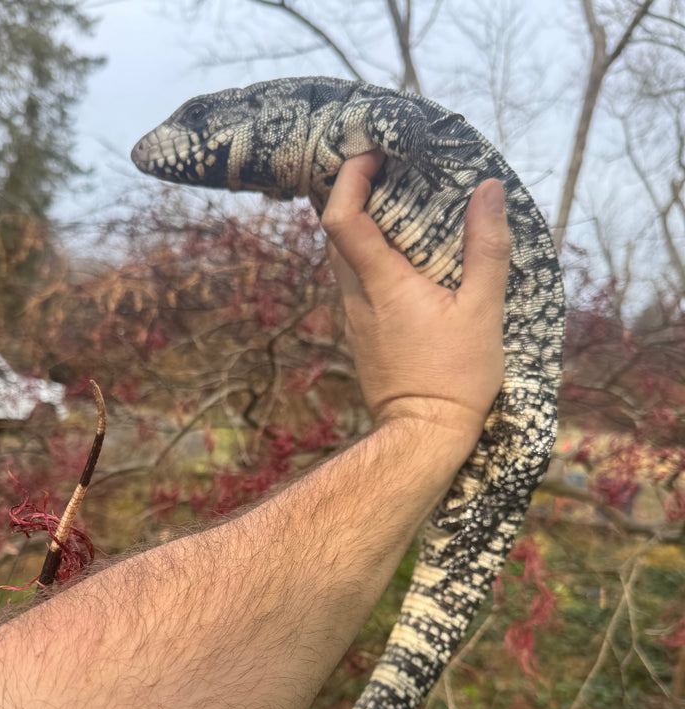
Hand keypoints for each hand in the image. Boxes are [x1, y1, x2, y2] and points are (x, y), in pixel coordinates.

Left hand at [321, 150, 509, 449]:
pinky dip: (372, 259)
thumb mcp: (483, 311)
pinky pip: (357, 284)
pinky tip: (407, 262)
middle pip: (336, 232)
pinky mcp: (362, 337)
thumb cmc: (455, 379)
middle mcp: (357, 298)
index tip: (372, 154)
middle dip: (355, 194)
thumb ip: (486, 248)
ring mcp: (355, 320)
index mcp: (382, 285)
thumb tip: (489, 191)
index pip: (342, 217)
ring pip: (344, 260)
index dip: (348, 177)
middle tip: (391, 173)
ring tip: (404, 212)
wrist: (423, 437)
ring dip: (365, 228)